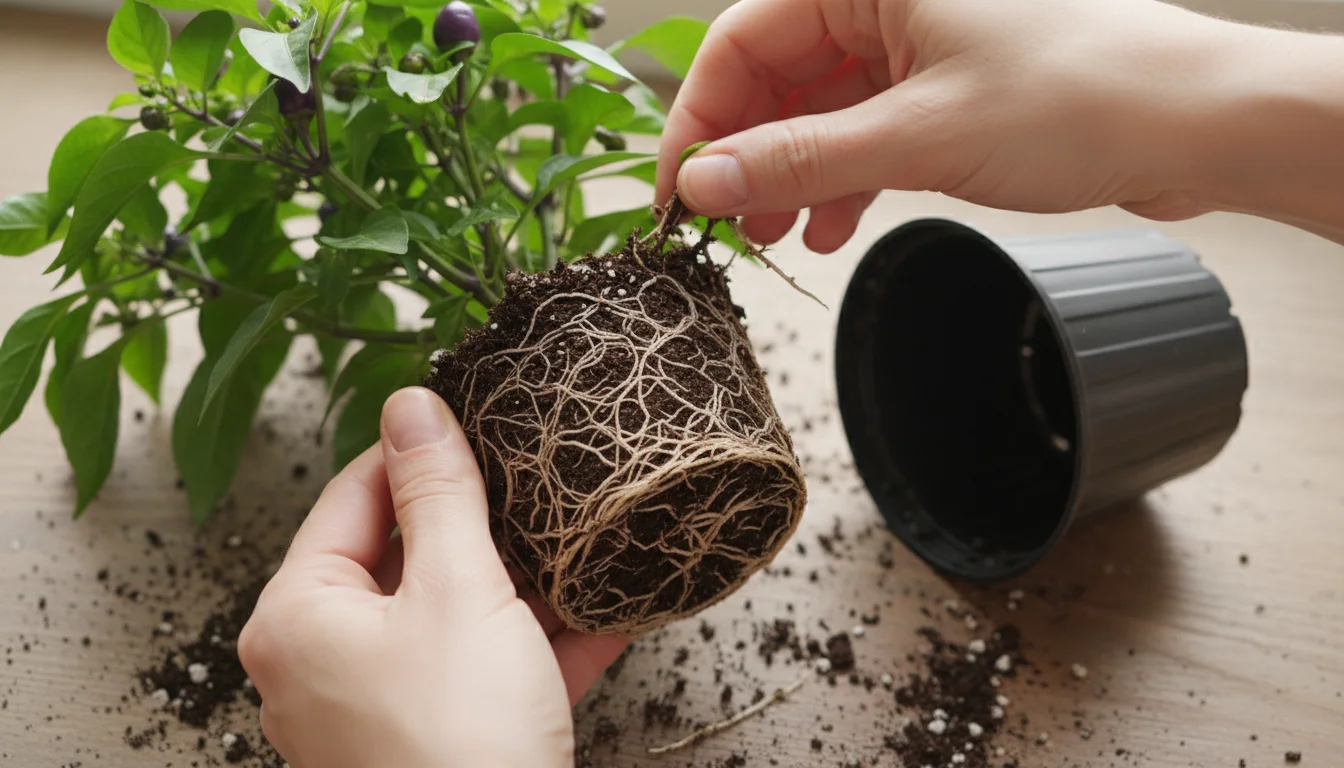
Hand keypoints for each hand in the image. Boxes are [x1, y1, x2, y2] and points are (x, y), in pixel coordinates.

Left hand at [238, 388, 629, 767]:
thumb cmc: (459, 743)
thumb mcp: (459, 591)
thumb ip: (439, 494)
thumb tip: (412, 407)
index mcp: (300, 616)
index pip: (354, 496)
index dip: (419, 452)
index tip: (475, 418)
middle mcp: (324, 663)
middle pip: (407, 558)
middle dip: (485, 523)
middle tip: (538, 477)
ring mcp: (379, 709)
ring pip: (455, 617)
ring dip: (524, 584)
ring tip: (582, 539)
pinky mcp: (435, 741)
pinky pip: (485, 672)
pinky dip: (538, 645)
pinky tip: (605, 615)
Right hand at [657, 0, 1252, 252]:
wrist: (1194, 123)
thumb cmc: (1083, 94)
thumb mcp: (916, 136)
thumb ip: (799, 161)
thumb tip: (705, 180)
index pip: (742, 41)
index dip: (702, 122)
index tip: (679, 190)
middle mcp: (888, 1)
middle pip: (775, 76)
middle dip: (748, 155)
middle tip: (726, 224)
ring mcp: (918, 44)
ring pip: (818, 109)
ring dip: (792, 175)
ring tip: (776, 237)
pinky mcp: (945, 87)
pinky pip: (864, 129)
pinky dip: (842, 179)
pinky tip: (832, 226)